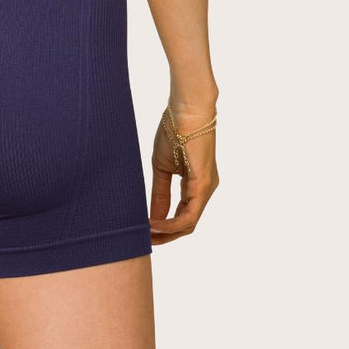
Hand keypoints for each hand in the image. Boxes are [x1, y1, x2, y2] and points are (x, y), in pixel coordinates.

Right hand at [149, 103, 218, 243]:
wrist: (186, 110)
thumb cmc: (174, 131)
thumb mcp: (162, 167)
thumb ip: (160, 192)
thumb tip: (152, 215)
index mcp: (195, 185)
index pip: (182, 215)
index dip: (163, 227)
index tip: (143, 231)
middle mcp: (204, 190)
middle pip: (187, 225)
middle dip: (165, 235)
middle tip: (143, 239)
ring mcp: (206, 189)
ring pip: (189, 224)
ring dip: (166, 232)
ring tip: (145, 233)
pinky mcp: (203, 185)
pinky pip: (189, 215)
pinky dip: (171, 223)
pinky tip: (154, 223)